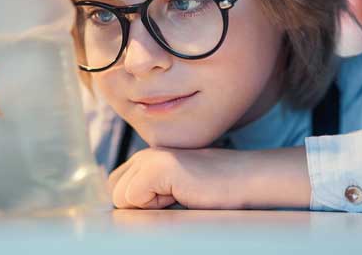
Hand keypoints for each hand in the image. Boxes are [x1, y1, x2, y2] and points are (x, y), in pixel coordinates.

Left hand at [107, 146, 311, 209]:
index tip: (169, 200)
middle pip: (114, 192)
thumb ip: (150, 194)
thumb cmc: (217, 190)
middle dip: (138, 205)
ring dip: (148, 207)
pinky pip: (132, 198)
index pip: (116, 188)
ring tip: (180, 195)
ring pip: (121, 197)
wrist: (246, 179)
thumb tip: (125, 208)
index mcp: (148, 158)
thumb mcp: (176, 191)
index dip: (138, 204)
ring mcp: (151, 157)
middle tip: (174, 199)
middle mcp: (146, 153)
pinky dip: (153, 204)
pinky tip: (181, 193)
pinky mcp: (158, 166)